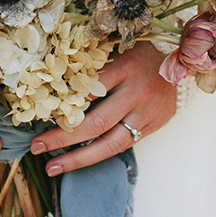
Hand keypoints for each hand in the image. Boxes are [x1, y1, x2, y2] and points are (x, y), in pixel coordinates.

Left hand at [29, 41, 176, 175]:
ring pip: (111, 143)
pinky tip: (78, 159)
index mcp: (125, 67)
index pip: (89, 90)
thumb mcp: (113, 48)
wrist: (179, 57)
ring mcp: (149, 112)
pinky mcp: (155, 125)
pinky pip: (124, 144)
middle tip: (36, 147)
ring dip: (79, 158)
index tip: (37, 115)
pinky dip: (99, 152)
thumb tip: (51, 89)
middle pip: (97, 123)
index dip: (63, 105)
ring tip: (53, 167)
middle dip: (63, 138)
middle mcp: (138, 92)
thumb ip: (90, 67)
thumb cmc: (136, 50)